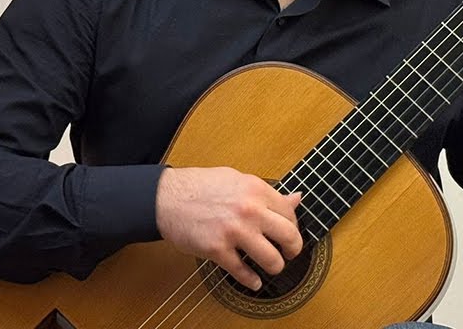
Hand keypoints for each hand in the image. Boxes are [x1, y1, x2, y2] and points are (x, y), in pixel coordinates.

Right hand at [155, 166, 302, 290]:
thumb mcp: (238, 180)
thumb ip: (267, 193)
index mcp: (256, 189)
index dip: (293, 227)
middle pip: (289, 237)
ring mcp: (234, 231)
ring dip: (275, 267)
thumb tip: (296, 199)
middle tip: (289, 254)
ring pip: (271, 259)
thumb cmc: (199, 187)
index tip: (289, 233)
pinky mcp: (217, 250)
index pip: (290, 213)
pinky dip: (251, 281)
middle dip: (294, 250)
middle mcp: (249, 210)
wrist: (166, 198)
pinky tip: (254, 281)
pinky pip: (242, 272)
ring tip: (271, 266)